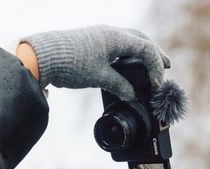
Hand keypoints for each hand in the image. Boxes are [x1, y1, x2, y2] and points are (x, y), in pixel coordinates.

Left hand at [21, 25, 170, 99]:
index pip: (146, 49)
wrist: (43, 57)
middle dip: (154, 55)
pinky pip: (116, 47)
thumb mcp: (100, 77)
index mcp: (116, 37)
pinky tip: (126, 67)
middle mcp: (110, 33)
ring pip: (129, 42)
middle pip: (141, 41)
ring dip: (141, 54)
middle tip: (166, 67)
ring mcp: (101, 36)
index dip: (156, 67)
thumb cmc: (71, 63)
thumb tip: (131, 95)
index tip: (157, 84)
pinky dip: (127, 56)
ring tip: (148, 67)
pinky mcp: (92, 43)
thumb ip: (119, 86)